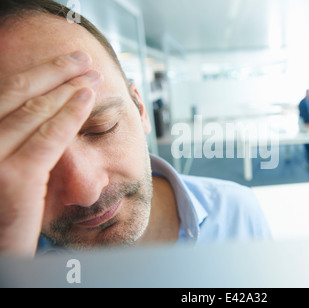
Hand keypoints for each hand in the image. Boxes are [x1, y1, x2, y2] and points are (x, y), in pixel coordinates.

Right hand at [0, 51, 102, 256]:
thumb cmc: (2, 212)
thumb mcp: (2, 167)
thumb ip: (12, 140)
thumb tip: (37, 113)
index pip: (2, 94)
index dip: (35, 74)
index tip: (62, 62)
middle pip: (17, 94)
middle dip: (55, 72)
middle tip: (82, 60)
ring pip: (35, 111)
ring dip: (68, 87)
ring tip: (91, 75)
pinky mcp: (14, 179)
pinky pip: (50, 137)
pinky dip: (71, 113)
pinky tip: (87, 97)